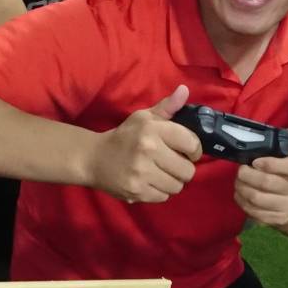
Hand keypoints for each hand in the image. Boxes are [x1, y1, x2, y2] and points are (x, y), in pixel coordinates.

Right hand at [87, 85, 201, 203]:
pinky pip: (164, 197)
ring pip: (177, 186)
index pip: (192, 143)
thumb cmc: (124, 136)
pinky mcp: (137, 191)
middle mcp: (148, 150)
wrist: (93, 158)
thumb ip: (167, 107)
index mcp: (152, 129)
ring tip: (161, 174)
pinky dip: (160, 191)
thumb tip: (185, 90)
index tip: (187, 151)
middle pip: (188, 170)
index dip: (194, 150)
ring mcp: (142, 173)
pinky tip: (150, 182)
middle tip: (172, 164)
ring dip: (172, 181)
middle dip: (183, 168)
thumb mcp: (143, 118)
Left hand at [234, 123, 287, 226]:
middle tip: (240, 171)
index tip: (255, 161)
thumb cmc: (286, 168)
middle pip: (269, 184)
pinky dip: (243, 203)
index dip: (270, 164)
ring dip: (242, 189)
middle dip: (248, 176)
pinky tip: (241, 194)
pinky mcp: (279, 219)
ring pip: (259, 199)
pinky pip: (255, 213)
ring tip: (238, 182)